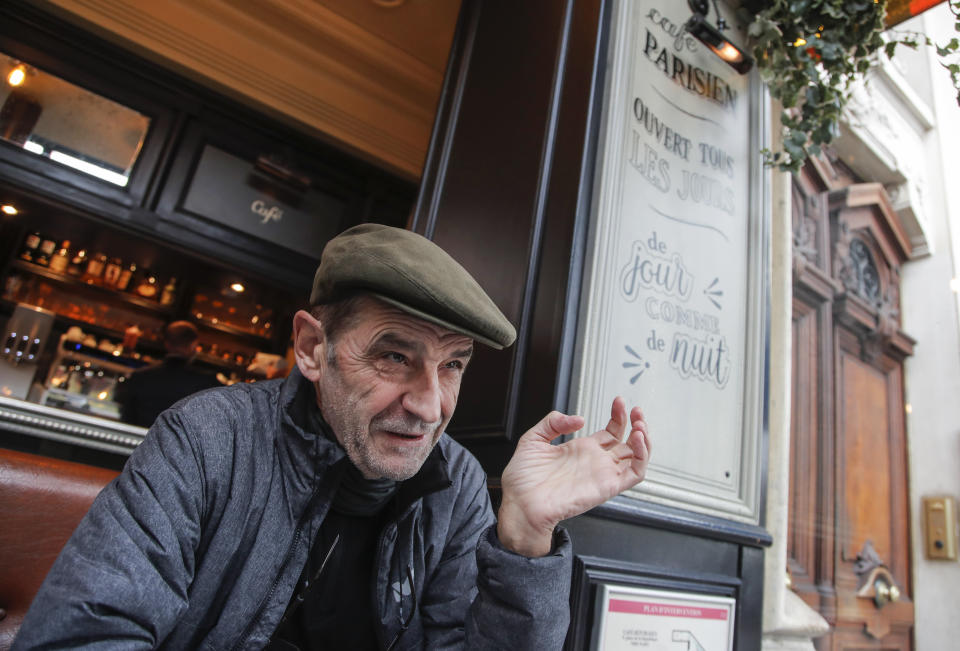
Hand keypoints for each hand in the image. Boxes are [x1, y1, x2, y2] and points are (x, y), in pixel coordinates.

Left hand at [497, 397, 649, 556]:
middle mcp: (595, 462)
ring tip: (640, 424)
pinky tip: (637, 440)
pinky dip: (642, 456)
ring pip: (636, 457)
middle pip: (627, 442)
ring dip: (644, 439)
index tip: (619, 401)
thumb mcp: (533, 439)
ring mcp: (602, 474)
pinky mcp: (607, 487)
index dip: (618, 416)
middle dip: (636, 424)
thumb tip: (579, 418)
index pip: (610, 431)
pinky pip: (634, 474)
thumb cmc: (522, 480)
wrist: (519, 504)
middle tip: (635, 410)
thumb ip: (553, 422)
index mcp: (580, 450)